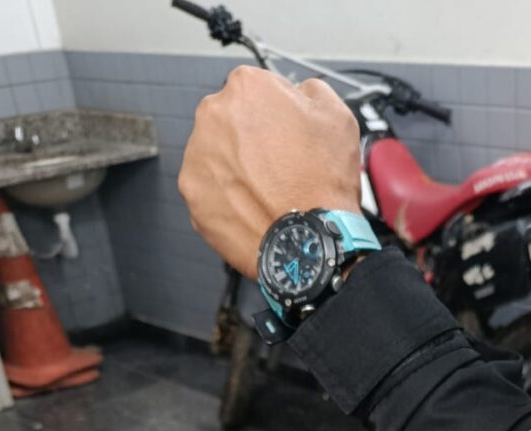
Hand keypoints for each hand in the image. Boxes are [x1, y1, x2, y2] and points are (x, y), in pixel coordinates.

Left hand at [178, 66, 361, 277]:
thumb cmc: (323, 183)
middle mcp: (213, 115)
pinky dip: (227, 200)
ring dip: (236, 169)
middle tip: (279, 168)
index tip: (287, 137)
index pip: (257, 91)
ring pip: (216, 156)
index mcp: (247, 88)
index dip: (277, 116)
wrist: (308, 242)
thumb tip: (298, 93)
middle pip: (231, 122)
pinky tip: (253, 209)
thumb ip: (310, 92)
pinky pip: (210, 191)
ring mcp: (197, 156)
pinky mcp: (193, 195)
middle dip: (251, 141)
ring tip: (267, 192)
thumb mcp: (337, 117)